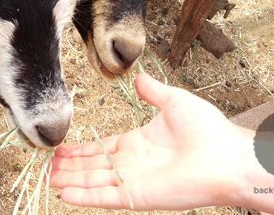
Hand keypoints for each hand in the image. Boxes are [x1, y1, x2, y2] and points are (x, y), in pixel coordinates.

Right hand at [50, 73, 243, 210]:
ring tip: (49, 180)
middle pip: (92, 167)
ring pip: (94, 182)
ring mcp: (134, 181)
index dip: (80, 149)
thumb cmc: (208, 130)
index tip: (61, 148)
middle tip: (47, 166)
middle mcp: (132, 164)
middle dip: (69, 167)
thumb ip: (153, 91)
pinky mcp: (139, 196)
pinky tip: (65, 195)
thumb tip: (139, 76)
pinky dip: (85, 197)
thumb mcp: (174, 101)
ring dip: (71, 181)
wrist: (227, 155)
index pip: (101, 148)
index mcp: (137, 143)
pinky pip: (106, 197)